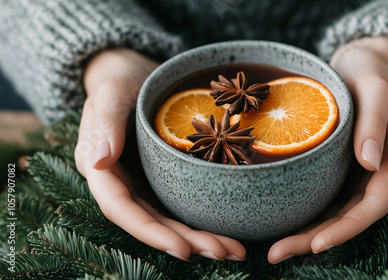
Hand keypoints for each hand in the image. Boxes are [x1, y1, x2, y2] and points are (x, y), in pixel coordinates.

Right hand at [74, 49, 245, 261]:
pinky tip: (228, 228)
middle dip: (186, 241)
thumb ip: (104, 123)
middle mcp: (121, 181)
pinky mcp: (162, 176)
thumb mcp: (110, 93)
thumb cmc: (119, 79)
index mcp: (101, 168)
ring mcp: (143, 181)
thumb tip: (99, 160)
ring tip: (234, 250)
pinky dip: (202, 217)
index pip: (121, 209)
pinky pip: (180, 202)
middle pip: (151, 220)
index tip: (183, 250)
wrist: (135, 73)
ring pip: (168, 217)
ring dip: (200, 236)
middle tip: (225, 252)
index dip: (150, 233)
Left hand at [268, 37, 387, 263]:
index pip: (374, 205)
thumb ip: (374, 123)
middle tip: (278, 254)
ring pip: (337, 212)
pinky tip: (284, 222)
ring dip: (309, 233)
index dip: (348, 228)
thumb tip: (370, 165)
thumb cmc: (373, 70)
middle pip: (351, 216)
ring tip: (275, 249)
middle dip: (318, 239)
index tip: (318, 244)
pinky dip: (308, 213)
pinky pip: (326, 196)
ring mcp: (359, 171)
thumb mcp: (376, 88)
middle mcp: (379, 172)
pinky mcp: (341, 166)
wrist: (365, 61)